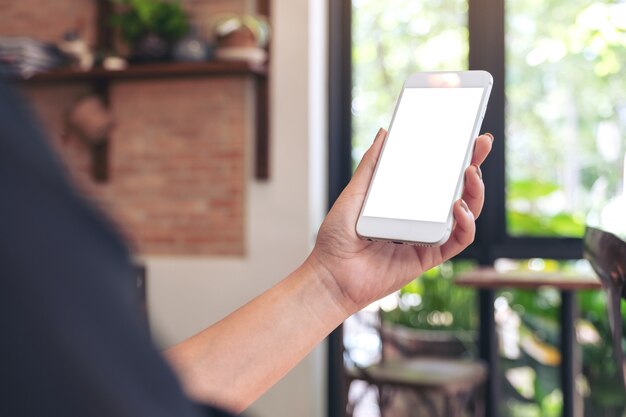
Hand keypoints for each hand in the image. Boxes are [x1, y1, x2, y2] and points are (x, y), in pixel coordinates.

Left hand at [308, 128, 492, 314]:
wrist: (332, 275)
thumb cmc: (337, 238)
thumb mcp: (354, 194)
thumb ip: (371, 166)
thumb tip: (384, 134)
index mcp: (403, 200)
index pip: (434, 173)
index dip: (453, 154)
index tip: (467, 133)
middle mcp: (419, 217)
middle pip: (456, 188)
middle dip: (474, 164)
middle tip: (482, 143)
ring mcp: (426, 236)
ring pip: (465, 212)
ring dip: (475, 192)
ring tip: (471, 173)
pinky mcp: (429, 256)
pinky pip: (458, 240)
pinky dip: (465, 224)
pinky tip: (459, 208)